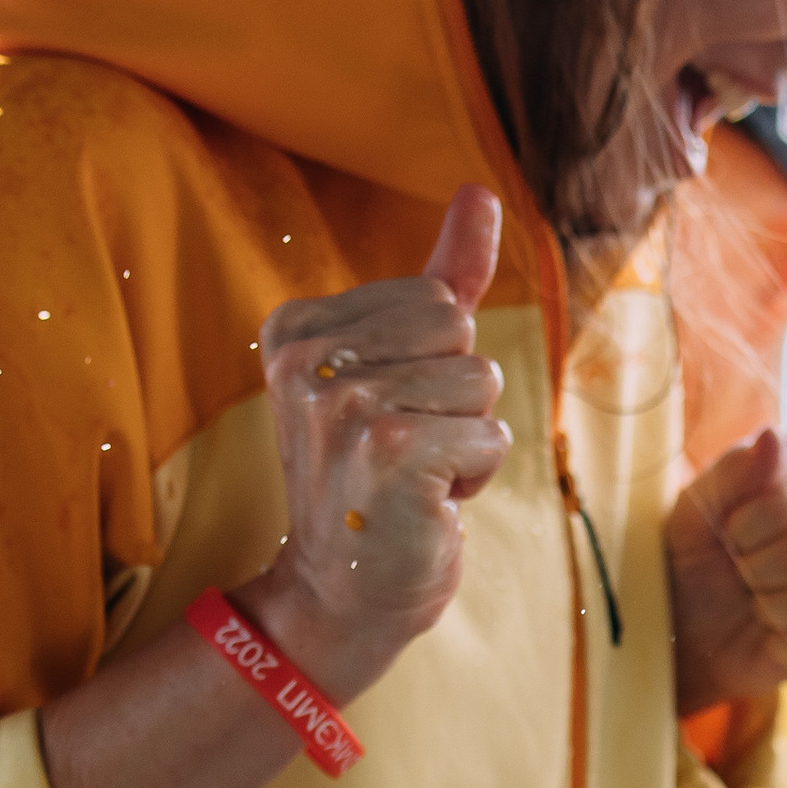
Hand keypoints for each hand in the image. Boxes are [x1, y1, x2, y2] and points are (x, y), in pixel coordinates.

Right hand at [239, 183, 510, 687]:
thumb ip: (441, 278)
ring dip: (466, 442)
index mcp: (296, 326)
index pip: (436, 299)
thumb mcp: (401, 368)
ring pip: (480, 383)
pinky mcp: (388, 451)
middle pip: (461, 332)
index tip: (387, 419)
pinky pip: (489, 435)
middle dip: (457, 398)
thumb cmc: (377, 480)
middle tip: (405, 453)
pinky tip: (424, 504)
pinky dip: (474, 478)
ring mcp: (342, 404)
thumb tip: (482, 193)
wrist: (342, 594)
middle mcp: (306, 358)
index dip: (436, 367)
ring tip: (413, 479)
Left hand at [666, 427, 786, 712]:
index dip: (745, 531)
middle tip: (742, 571)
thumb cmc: (701, 555)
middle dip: (758, 571)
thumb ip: (732, 470)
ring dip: (774, 607)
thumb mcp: (695, 509)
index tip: (728, 536)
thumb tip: (772, 437)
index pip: (786, 498)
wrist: (705, 622)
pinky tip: (783, 626)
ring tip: (760, 598)